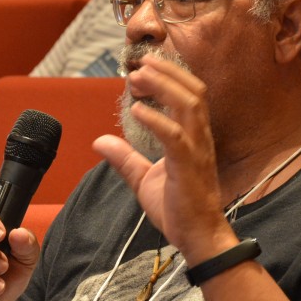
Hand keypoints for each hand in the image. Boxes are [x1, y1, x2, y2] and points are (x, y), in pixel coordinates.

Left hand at [93, 54, 233, 259]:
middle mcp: (199, 138)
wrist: (198, 237)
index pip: (189, 95)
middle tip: (141, 62)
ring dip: (164, 86)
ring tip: (140, 76)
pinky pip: (175, 136)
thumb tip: (100, 140)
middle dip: (168, 72)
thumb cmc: (177, 207)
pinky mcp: (189, 166)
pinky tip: (137, 111)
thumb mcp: (144, 178)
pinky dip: (156, 120)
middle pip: (193, 92)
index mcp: (193, 137)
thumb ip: (125, 158)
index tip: (145, 66)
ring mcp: (197, 150)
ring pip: (189, 105)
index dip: (170, 76)